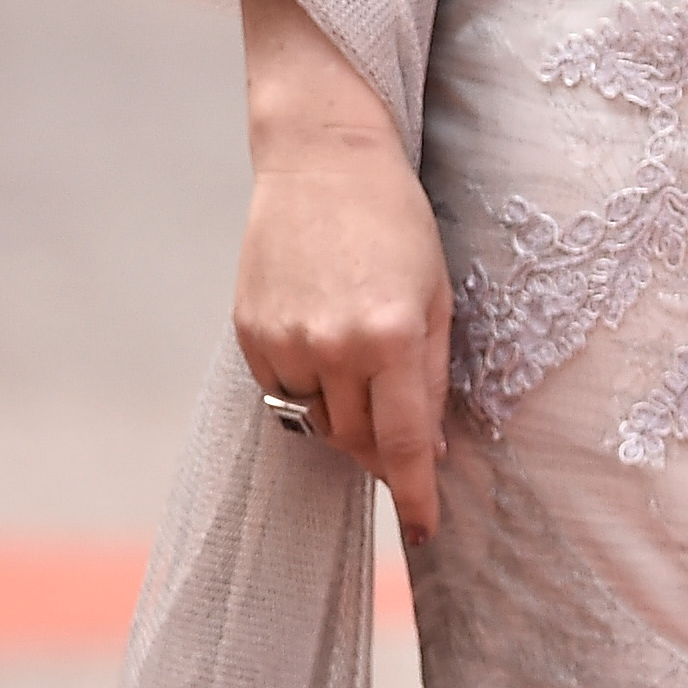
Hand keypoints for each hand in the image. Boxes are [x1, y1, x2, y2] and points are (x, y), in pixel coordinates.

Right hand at [235, 0, 452, 533]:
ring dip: (346, 413)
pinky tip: (323, 334)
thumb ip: (431, 375)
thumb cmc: (397, 222)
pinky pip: (284, 391)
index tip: (427, 528)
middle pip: (360, 441)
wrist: (323, 159)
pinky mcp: (250, 335)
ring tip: (360, 354)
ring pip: (320, 422)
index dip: (416, 495)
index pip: (403, 443)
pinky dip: (309, 383)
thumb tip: (427, 450)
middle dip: (384, 446)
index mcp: (391, 334)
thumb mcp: (437, 293)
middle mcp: (333, 346)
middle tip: (400, 417)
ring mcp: (284, 342)